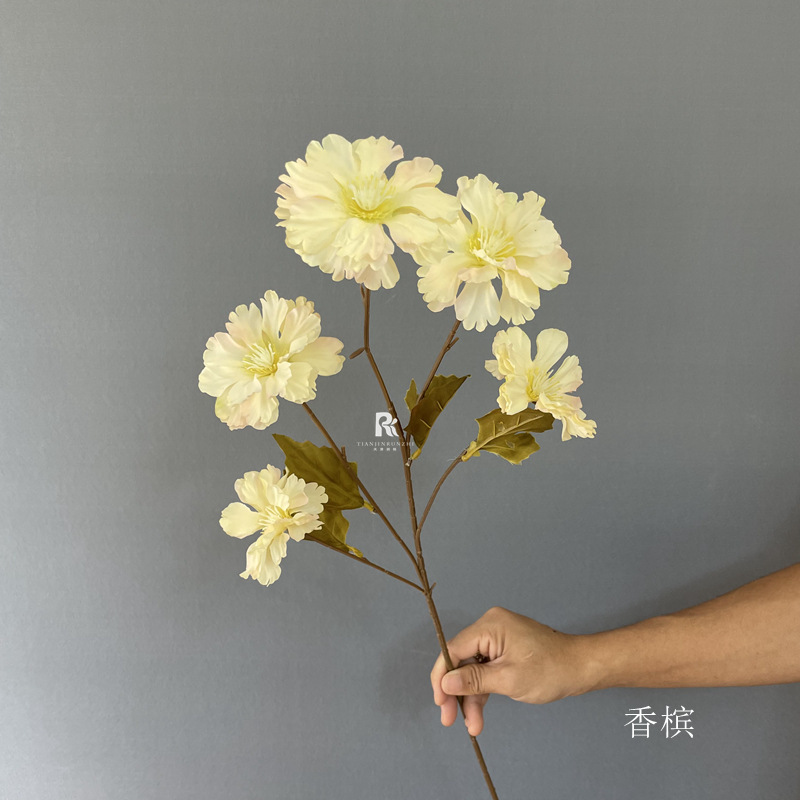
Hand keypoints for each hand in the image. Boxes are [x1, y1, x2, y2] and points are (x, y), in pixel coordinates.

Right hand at [430, 607, 588, 735]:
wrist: (580, 668)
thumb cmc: (550, 671)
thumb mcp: (508, 679)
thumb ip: (473, 680)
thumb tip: (445, 683)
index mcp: (489, 625)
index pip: (453, 650)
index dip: (441, 677)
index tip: (439, 704)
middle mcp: (489, 626)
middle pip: (461, 660)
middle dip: (456, 692)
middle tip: (449, 720)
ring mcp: (497, 636)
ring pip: (472, 668)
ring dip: (471, 697)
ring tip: (473, 726)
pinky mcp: (504, 648)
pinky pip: (485, 668)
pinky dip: (483, 690)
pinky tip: (479, 714)